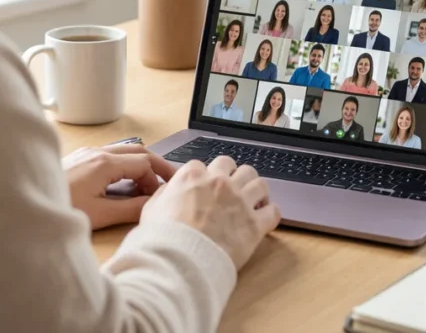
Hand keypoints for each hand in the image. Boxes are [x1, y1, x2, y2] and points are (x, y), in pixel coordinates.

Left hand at [63, 144, 176, 229]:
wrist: (23, 205)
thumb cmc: (60, 209)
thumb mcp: (100, 214)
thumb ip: (130, 208)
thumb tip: (152, 204)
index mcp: (104, 162)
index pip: (144, 162)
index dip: (158, 177)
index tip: (164, 194)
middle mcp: (96, 152)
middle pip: (137, 150)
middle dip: (155, 165)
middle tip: (168, 181)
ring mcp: (85, 153)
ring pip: (122, 151)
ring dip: (138, 165)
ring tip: (146, 186)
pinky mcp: (77, 159)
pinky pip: (108, 156)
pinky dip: (123, 166)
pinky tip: (122, 184)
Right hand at [140, 156, 280, 269]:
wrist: (180, 261)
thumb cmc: (163, 237)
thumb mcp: (151, 208)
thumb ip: (164, 194)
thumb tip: (169, 191)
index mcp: (193, 176)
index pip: (204, 164)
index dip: (205, 177)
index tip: (205, 188)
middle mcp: (219, 182)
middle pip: (234, 165)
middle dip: (233, 175)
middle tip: (230, 190)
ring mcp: (239, 201)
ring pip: (259, 182)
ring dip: (255, 190)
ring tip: (252, 201)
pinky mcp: (255, 224)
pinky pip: (274, 211)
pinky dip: (270, 213)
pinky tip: (264, 219)